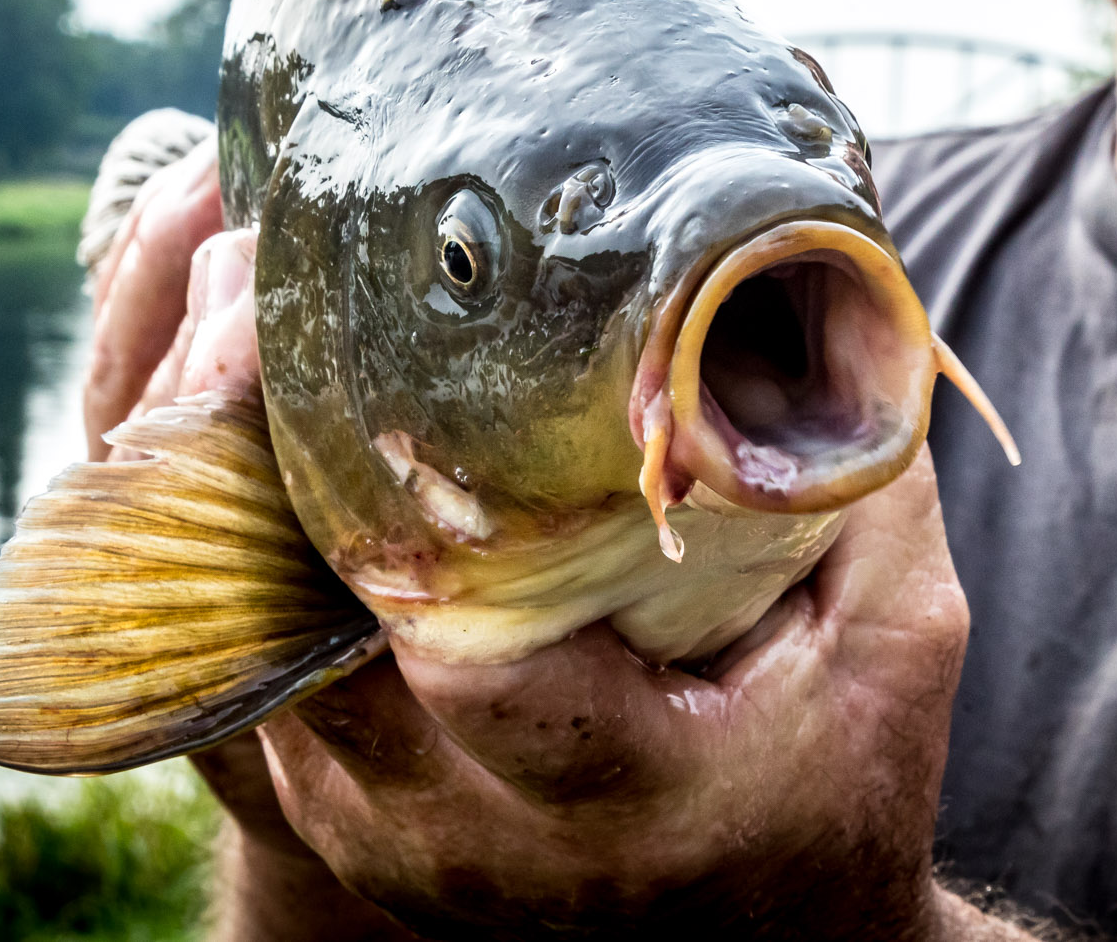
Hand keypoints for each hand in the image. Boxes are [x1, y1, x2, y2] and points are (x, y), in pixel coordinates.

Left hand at [80, 155, 1022, 940]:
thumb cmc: (837, 790)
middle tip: (260, 281)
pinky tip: (246, 432)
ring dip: (221, 487)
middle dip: (254, 450)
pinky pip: (239, 670)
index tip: (361, 342)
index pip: (460, 655)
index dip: (393, 502)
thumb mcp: (895, 643)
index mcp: (611, 792)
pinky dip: (229, 552)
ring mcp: (375, 835)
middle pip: (294, 636)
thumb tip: (819, 291)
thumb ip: (860, 479)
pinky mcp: (331, 819)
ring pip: (237, 650)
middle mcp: (460, 832)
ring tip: (240, 322)